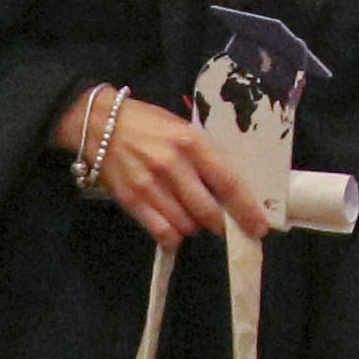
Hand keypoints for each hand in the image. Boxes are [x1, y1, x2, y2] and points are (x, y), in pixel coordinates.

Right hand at [82, 93, 260, 249]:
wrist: (100, 123)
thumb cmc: (149, 124)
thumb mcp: (184, 129)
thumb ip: (205, 156)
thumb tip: (231, 188)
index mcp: (192, 143)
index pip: (228, 183)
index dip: (246, 209)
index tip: (259, 226)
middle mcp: (172, 166)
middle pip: (208, 211)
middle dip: (224, 225)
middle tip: (228, 227)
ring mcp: (150, 185)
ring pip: (186, 225)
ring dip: (196, 226)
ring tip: (194, 216)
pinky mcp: (131, 200)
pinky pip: (161, 231)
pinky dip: (173, 235)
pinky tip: (175, 227)